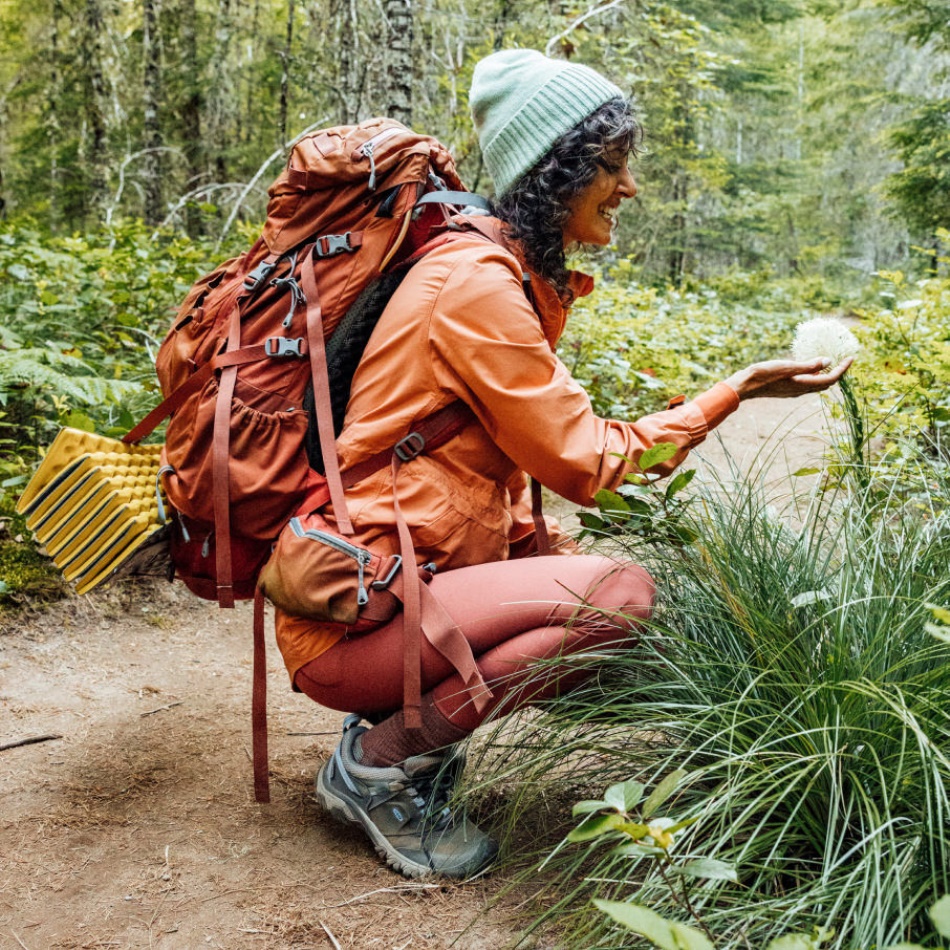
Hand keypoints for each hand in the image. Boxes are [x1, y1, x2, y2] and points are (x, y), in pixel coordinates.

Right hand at [723, 357, 852, 400]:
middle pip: (826, 384)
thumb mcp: (787, 367)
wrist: (744, 385)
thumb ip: (808, 365)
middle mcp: (800, 390)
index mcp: (803, 384)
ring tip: (830, 362)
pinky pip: (807, 383)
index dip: (843, 369)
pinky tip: (810, 367)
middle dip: (838, 372)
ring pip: (817, 384)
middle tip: (843, 360)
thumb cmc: (764, 375)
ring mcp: (793, 390)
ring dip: (826, 374)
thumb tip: (828, 361)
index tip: (851, 358)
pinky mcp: (786, 388)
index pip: (831, 379)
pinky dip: (814, 375)